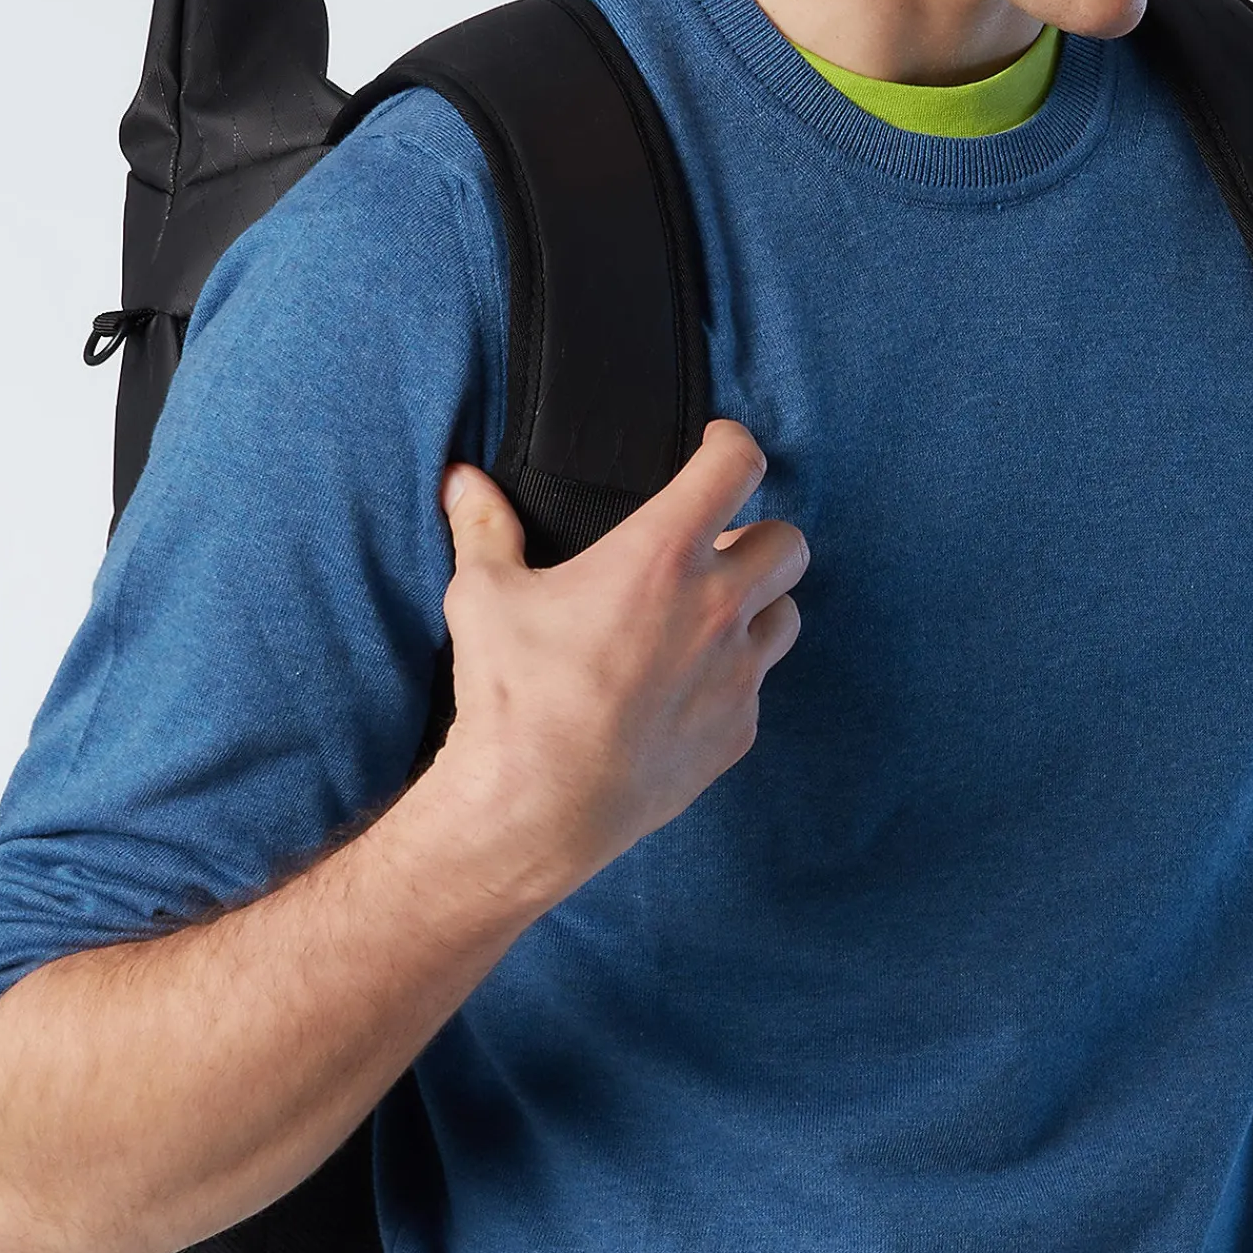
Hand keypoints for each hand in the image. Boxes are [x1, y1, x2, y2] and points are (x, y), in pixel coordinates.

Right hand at [424, 420, 807, 908]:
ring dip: (758, 605)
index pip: (736, 468)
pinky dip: (733, 675)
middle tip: (716, 548)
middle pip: (790, 543)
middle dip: (760, 535)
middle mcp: (717, 607)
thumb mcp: (484, 596)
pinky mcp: (737, 729)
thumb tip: (463, 483)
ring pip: (786, 614)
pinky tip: (686, 686)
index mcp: (662, 555)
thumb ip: (484, 529)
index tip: (716, 448)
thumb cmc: (512, 694)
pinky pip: (757, 685)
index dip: (732, 446)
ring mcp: (737, 673)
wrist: (537, 805)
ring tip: (709, 616)